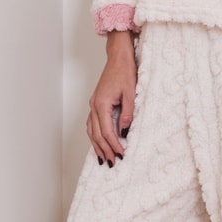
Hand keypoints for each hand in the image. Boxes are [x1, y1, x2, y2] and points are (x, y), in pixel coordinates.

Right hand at [87, 31, 136, 166]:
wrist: (118, 58)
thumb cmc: (125, 71)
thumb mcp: (131, 93)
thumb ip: (127, 113)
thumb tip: (124, 131)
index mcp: (102, 104)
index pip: (107, 131)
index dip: (114, 145)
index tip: (122, 155)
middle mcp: (94, 106)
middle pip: (97, 134)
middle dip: (104, 150)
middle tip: (112, 164)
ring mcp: (93, 105)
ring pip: (91, 131)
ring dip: (97, 146)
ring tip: (103, 159)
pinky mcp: (96, 103)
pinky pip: (92, 124)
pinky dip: (95, 136)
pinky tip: (98, 143)